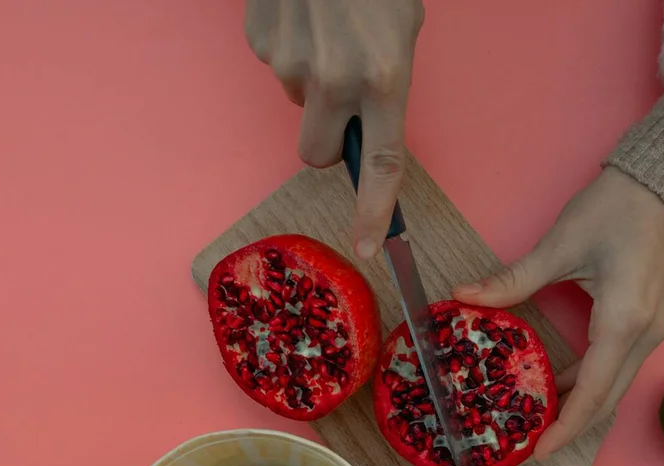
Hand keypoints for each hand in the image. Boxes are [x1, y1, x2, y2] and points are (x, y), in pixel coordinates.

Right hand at [244, 0, 424, 258]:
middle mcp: (335, 79)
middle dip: (325, 136)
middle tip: (340, 94)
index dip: (376, 211)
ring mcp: (291, 63)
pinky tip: (302, 16)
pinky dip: (289, 50)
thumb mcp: (403, 30)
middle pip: (317, 152)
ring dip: (311, 79)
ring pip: (297, 103)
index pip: (381, 163)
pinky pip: (275, 68)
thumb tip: (361, 128)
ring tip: (325, 28)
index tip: (371, 245)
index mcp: (384, 77)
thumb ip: (386, 86)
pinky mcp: (261, 45)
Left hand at [452, 167, 663, 459]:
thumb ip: (513, 279)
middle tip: (528, 443)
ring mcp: (651, 330)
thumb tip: (463, 296)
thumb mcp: (560, 245)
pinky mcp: (647, 321)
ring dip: (578, 403)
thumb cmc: (617, 208)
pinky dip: (589, 381)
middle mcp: (645, 334)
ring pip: (613, 383)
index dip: (565, 425)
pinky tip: (556, 384)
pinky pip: (617, 364)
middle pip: (607, 397)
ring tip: (536, 417)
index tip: (538, 451)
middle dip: (570, 425)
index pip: (593, 390)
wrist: (663, 184)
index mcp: (624, 320)